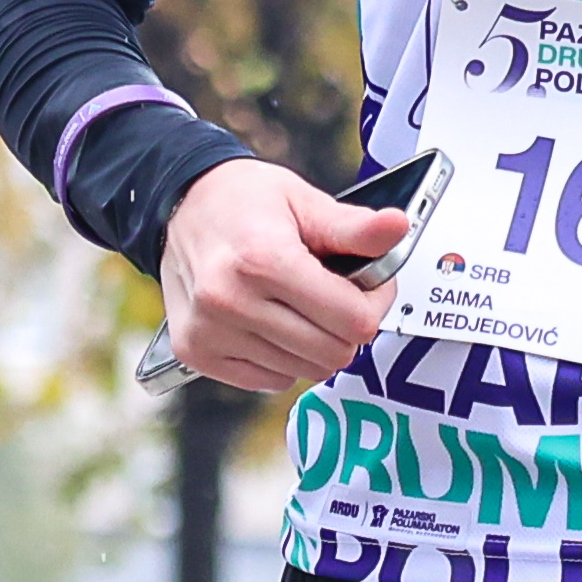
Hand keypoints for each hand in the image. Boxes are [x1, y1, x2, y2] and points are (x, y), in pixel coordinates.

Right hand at [158, 158, 406, 392]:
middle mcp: (229, 300)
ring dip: (314, 343)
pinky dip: (282, 358)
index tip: (368, 284)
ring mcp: (209, 331)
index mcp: (263, 260)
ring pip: (303, 371)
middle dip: (348, 326)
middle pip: (333, 353)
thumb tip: (398, 226)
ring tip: (298, 303)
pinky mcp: (195, 352)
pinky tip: (271, 321)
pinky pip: (269, 380)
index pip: (353, 320)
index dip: (375, 303)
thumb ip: (354, 227)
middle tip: (337, 295)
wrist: (183, 202)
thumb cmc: (247, 201)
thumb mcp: (306, 202)